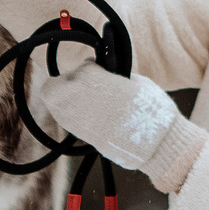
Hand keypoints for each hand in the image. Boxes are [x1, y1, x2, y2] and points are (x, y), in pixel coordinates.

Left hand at [41, 63, 180, 171]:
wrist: (155, 143)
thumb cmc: (151, 109)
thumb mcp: (135, 82)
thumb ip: (112, 75)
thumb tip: (104, 73)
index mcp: (93, 78)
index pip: (83, 66)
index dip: (93, 68)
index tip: (102, 72)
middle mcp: (77, 96)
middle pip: (56, 84)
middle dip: (68, 81)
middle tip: (87, 84)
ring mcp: (74, 118)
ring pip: (53, 101)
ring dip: (65, 97)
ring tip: (86, 99)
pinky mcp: (77, 135)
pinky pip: (63, 117)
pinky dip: (70, 112)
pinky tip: (87, 113)